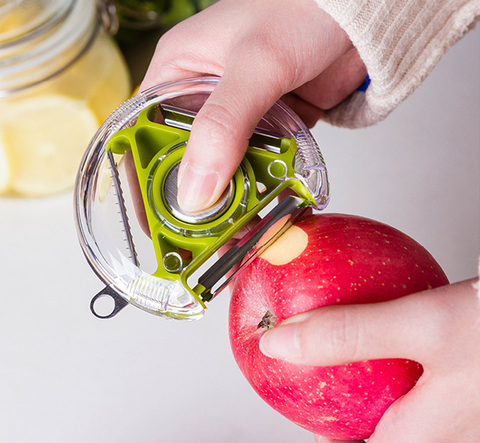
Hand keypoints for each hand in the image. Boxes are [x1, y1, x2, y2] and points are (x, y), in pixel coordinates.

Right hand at [140, 0, 365, 212]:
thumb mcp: (257, 64)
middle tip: (203, 237)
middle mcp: (203, 98)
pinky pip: (258, 169)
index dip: (145, 180)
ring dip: (231, 202)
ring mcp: (238, 117)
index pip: (145, 135)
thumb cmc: (305, 8)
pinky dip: (261, 191)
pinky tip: (265, 211)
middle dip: (194, 201)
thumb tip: (195, 191)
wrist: (362, 16)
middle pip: (185, 161)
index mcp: (179, 71)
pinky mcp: (269, 129)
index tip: (155, 221)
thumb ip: (224, 125)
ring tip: (238, 234)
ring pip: (223, 171)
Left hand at [259, 279, 479, 442]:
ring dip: (403, 401)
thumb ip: (349, 335)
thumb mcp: (424, 323)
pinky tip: (435, 347)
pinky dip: (433, 382)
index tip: (320, 419)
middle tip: (350, 386)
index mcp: (439, 442)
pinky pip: (458, 407)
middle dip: (368, 424)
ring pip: (432, 431)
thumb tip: (281, 345)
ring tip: (389, 362)